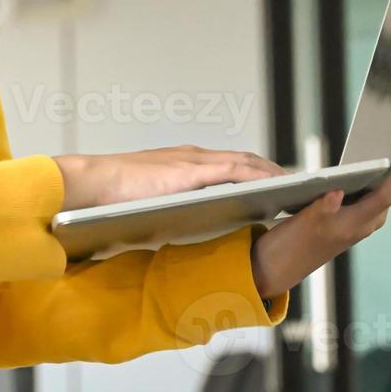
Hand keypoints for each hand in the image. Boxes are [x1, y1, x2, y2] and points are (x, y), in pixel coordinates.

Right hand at [52, 144, 285, 211]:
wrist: (91, 185)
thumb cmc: (113, 200)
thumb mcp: (153, 206)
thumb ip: (173, 210)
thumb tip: (187, 234)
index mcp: (183, 164)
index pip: (228, 165)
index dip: (254, 173)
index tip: (275, 184)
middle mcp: (192, 157)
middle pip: (245, 160)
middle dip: (272, 172)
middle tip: (298, 185)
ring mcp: (193, 161)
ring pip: (246, 163)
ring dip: (274, 173)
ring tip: (298, 187)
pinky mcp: (192, 170)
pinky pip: (237, 170)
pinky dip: (260, 176)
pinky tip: (277, 187)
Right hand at [249, 133, 390, 298]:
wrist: (281, 266)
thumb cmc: (292, 245)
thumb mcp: (303, 223)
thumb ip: (322, 208)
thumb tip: (337, 193)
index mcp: (357, 224)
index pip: (388, 191)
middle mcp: (365, 223)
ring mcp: (360, 221)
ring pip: (384, 189)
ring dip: (390, 165)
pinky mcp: (351, 218)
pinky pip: (372, 192)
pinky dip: (375, 173)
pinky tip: (370, 156)